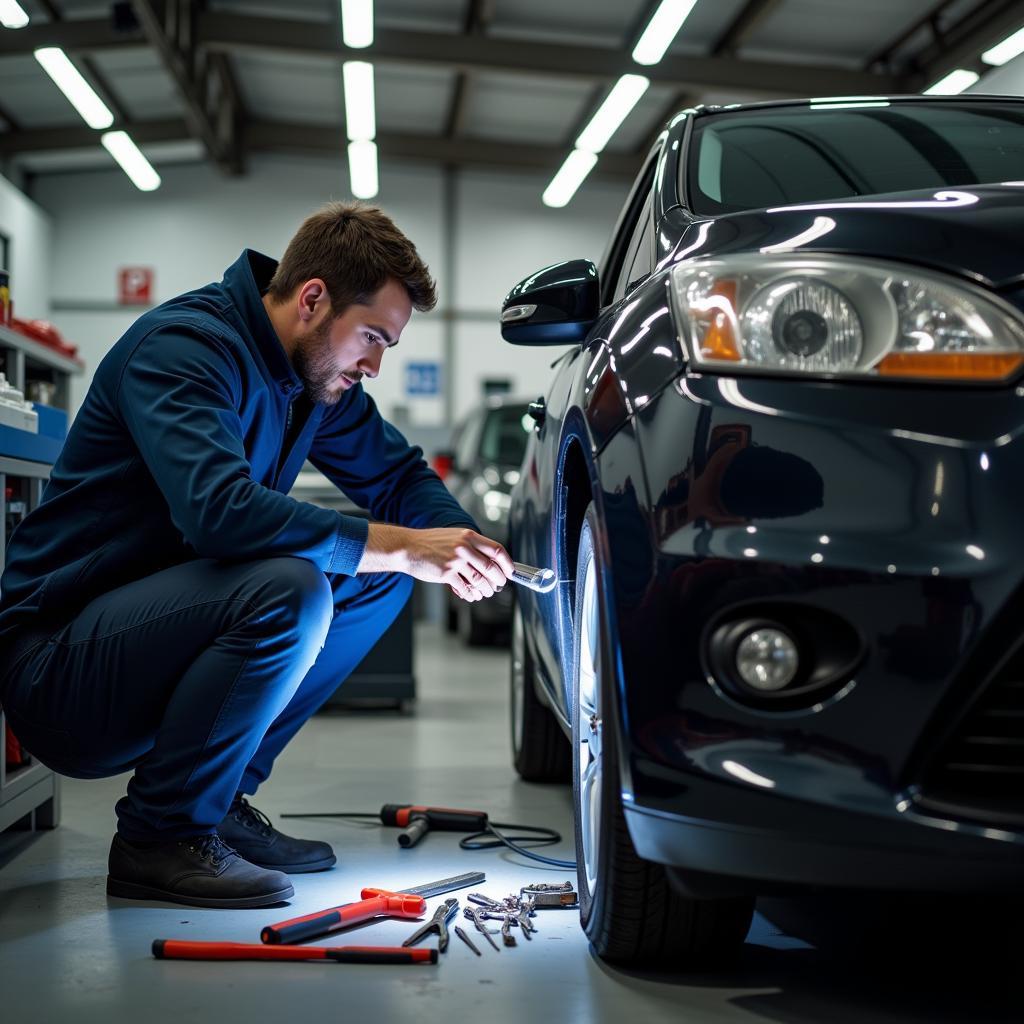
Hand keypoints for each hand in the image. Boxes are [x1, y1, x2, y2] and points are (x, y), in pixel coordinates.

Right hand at [359, 524, 513, 601]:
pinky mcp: (446, 574)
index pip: (497, 550)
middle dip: (498, 581)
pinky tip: (470, 595)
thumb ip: (472, 546)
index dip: (507, 563)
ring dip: (485, 590)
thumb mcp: (455, 536)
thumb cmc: (431, 543)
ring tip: (484, 592)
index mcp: (469, 536)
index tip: (509, 571)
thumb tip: (491, 562)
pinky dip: (470, 595)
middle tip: (498, 585)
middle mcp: (464, 547)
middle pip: (491, 568)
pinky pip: (465, 589)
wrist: (408, 547)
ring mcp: (455, 561)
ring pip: (480, 581)